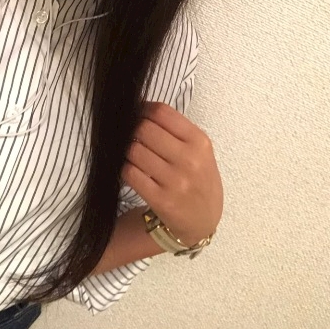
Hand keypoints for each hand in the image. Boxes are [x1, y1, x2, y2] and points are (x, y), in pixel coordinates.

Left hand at [120, 101, 222, 246]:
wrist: (203, 220)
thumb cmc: (198, 178)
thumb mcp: (199, 150)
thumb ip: (175, 130)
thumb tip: (139, 109)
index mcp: (199, 142)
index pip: (162, 113)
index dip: (142, 109)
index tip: (136, 112)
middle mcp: (189, 160)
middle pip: (144, 129)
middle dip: (133, 130)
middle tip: (131, 135)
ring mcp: (175, 181)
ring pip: (134, 151)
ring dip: (128, 151)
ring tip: (133, 154)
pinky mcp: (161, 200)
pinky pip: (130, 174)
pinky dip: (126, 169)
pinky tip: (132, 170)